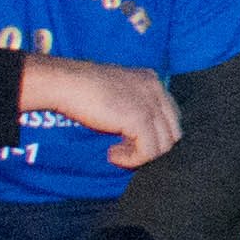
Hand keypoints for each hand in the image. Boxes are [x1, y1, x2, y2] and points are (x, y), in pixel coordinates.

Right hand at [19, 55, 181, 168]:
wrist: (67, 83)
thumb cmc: (82, 88)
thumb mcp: (116, 92)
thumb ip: (133, 106)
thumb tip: (138, 134)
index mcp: (152, 80)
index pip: (170, 115)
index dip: (155, 134)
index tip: (131, 142)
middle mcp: (156, 89)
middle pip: (172, 131)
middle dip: (151, 146)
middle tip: (124, 150)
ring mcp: (151, 103)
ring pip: (164, 144)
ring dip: (141, 155)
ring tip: (115, 152)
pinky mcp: (140, 119)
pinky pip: (148, 151)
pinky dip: (132, 159)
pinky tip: (112, 155)